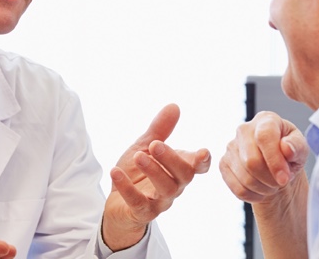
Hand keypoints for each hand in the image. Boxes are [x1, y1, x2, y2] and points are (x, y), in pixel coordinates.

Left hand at [102, 103, 211, 250]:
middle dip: (171, 159)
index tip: (203, 152)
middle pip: (183, 175)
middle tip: (155, 144)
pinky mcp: (141, 212)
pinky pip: (138, 203)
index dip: (203, 161)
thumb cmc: (137, 174)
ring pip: (165, 189)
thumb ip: (160, 130)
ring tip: (138, 156)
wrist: (118, 203)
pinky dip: (127, 188)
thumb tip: (174, 106)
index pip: (198, 167)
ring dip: (153, 171)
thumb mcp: (145, 147)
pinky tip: (115, 172)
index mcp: (178, 169)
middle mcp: (174, 186)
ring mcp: (159, 202)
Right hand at [220, 111, 309, 203]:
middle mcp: (244, 129)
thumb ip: (297, 146)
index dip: (274, 161)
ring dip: (264, 188)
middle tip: (281, 182)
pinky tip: (261, 189)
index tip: (284, 178)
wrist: (276, 167)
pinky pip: (238, 188)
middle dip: (270, 178)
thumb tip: (286, 147)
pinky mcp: (224, 164)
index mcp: (266, 120)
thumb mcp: (301, 149)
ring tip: (273, 184)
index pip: (264, 137)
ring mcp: (231, 147)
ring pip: (245, 178)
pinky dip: (253, 195)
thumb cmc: (289, 154)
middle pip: (251, 161)